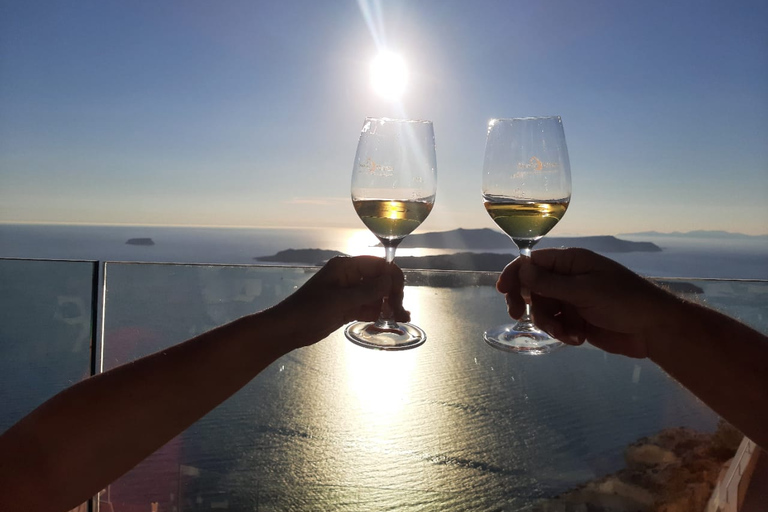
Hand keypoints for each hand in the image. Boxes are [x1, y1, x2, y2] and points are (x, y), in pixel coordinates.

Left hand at [272, 256, 408, 346]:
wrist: (288, 329)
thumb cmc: (309, 310)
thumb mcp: (340, 300)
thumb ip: (367, 290)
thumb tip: (390, 279)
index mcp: (346, 266)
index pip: (378, 265)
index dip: (392, 278)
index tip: (399, 296)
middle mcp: (350, 276)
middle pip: (380, 280)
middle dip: (393, 294)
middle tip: (401, 312)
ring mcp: (349, 292)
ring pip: (376, 295)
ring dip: (389, 305)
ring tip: (402, 319)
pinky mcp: (348, 307)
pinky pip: (369, 307)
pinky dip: (379, 313)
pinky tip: (391, 321)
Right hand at [497, 248, 677, 357]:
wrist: (654, 330)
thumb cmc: (623, 301)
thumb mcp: (584, 290)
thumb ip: (549, 282)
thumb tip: (521, 270)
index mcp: (571, 262)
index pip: (532, 262)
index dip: (515, 274)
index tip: (502, 291)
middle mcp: (569, 278)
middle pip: (532, 287)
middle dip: (527, 303)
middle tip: (517, 316)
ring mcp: (573, 299)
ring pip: (543, 309)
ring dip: (549, 324)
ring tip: (566, 334)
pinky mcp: (578, 320)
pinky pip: (557, 325)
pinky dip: (562, 333)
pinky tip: (577, 338)